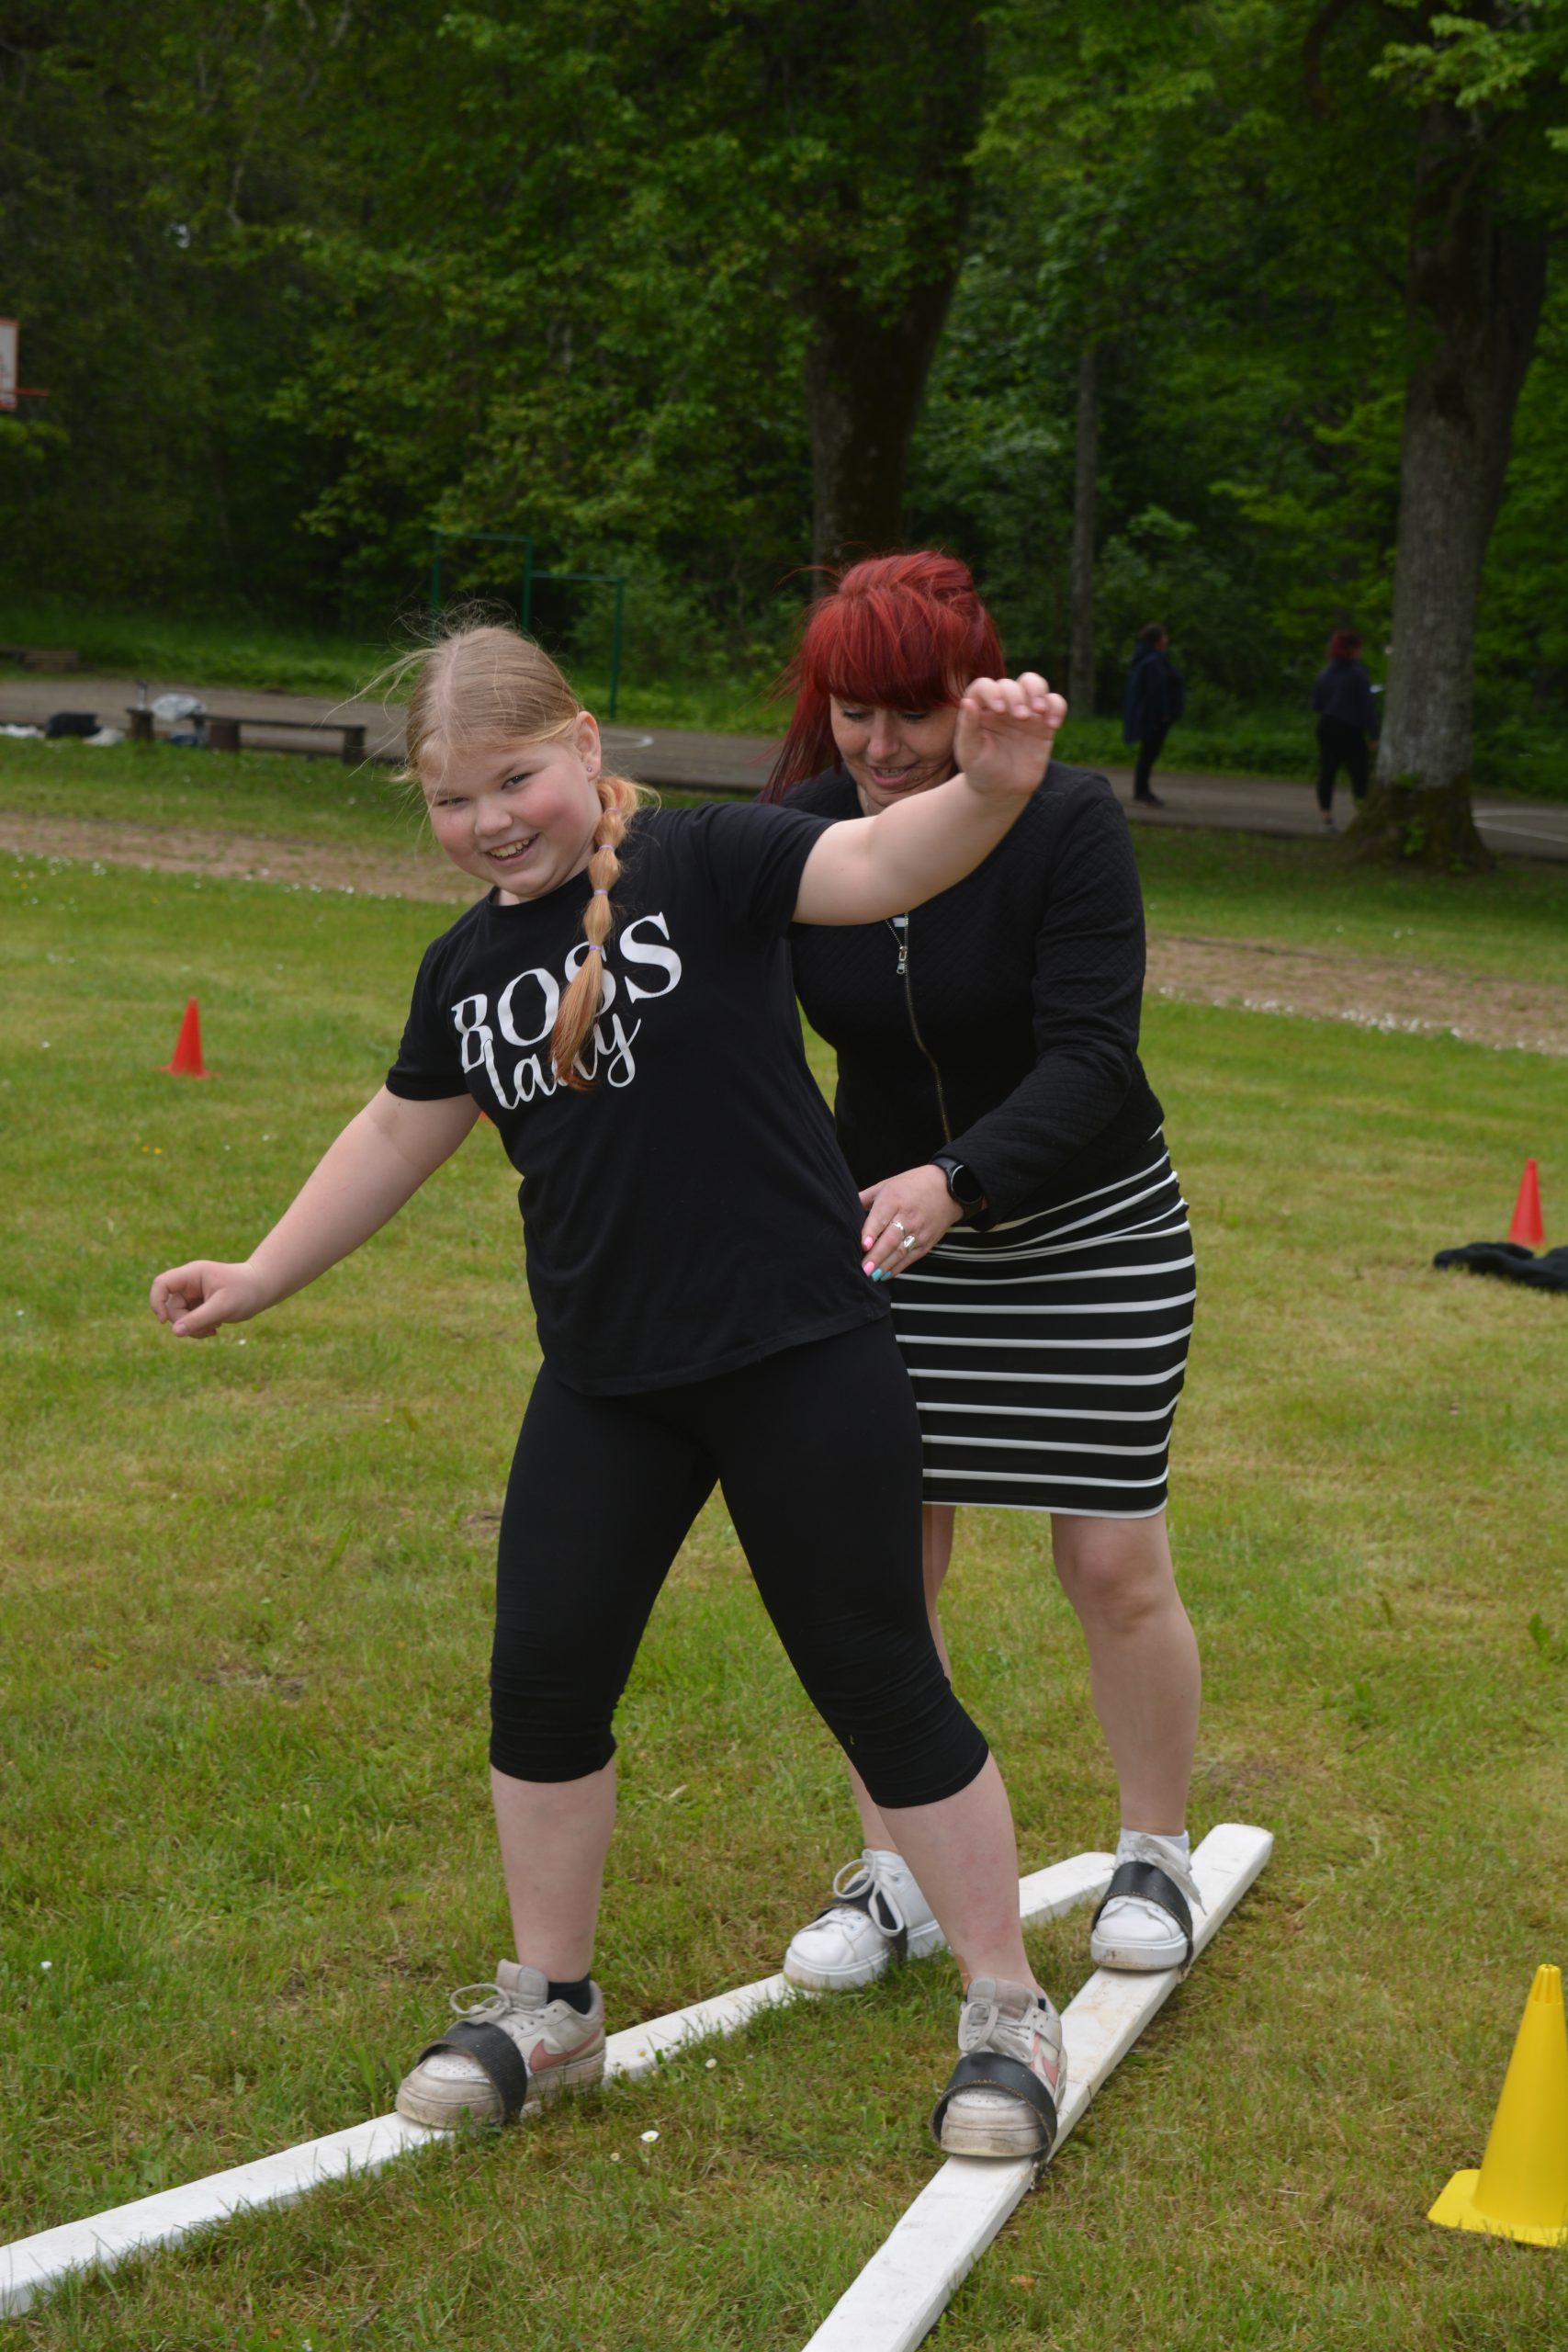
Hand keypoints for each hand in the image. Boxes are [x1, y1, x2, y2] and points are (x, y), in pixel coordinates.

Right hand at [150, 1259, 269, 1338]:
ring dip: (194, 1328)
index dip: (157, 1302)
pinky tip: (215, 1329)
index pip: (162, 1283)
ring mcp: (193, 1294)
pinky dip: (199, 1328)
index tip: (164, 1321)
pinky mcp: (199, 1305)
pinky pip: (189, 1321)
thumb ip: (198, 1319)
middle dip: (185, 1322)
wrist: (262, 1289)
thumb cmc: (246, 1292)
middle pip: (171, 1306)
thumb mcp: (222, 1307)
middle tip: (207, 1328)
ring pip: (180, 1317)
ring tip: (214, 1329)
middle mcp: (189, 1282)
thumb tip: (174, 1332)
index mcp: (192, 1274)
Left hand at [859, 1163, 962, 1280]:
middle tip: (863, 1268)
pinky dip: (896, 1268)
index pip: (881, 1217)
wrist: (949, 1189)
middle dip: (876, 1256)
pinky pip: (910, 1258)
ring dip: (884, 1265)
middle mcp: (908, 1216)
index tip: (863, 1245)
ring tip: (870, 1275)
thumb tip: (846, 1209)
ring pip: (900, 1252)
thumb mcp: (888, 1184)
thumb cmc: (914, 1185)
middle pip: (891, 1239)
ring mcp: (919, 1231)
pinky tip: (884, 1274)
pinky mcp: (926, 1243)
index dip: (871, 1232)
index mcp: (895, 1199)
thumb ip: (866, 1197)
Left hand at [953, 672, 1066, 800]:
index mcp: (980, 710)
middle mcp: (1002, 706)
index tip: (999, 710)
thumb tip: (968, 701)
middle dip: (1017, 696)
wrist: (1003, 790)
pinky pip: (1055, 703)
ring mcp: (1024, 712)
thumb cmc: (981, 770)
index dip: (993, 691)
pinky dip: (1057, 707)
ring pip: (1034, 683)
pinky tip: (1053, 725)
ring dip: (1038, 691)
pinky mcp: (1043, 723)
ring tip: (1039, 711)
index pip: (984, 686)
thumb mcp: (969, 753)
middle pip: (1011, 684)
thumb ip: (968, 727)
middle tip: (1021, 717)